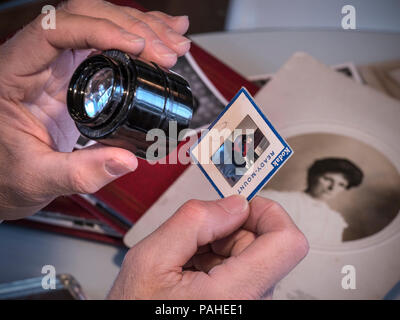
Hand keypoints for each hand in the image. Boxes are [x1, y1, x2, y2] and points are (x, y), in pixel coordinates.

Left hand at [0, 0, 190, 219]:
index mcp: (14, 73)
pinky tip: (164, 36)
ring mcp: (59, 63)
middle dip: (134, 27)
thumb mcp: (39, 177)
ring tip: (176, 45)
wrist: (8, 175)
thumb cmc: (9, 172)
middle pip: (87, 16)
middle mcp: (37, 59)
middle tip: (168, 52)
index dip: (100, 30)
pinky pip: (110, 43)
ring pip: (102, 22)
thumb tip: (127, 161)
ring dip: (143, 28)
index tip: (138, 47)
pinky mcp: (78, 72)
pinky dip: (139, 37)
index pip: (55, 28)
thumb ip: (80, 173)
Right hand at [108, 196, 308, 298]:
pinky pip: (242, 268)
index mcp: (235, 295)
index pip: (288, 242)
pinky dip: (217, 260)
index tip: (241, 205)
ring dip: (219, 246)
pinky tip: (193, 270)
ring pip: (252, 253)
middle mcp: (252, 303)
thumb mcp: (150, 259)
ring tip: (189, 260)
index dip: (267, 212)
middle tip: (196, 238)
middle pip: (265, 243)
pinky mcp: (243, 302)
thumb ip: (194, 221)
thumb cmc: (137, 310)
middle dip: (229, 229)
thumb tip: (232, 204)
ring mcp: (249, 304)